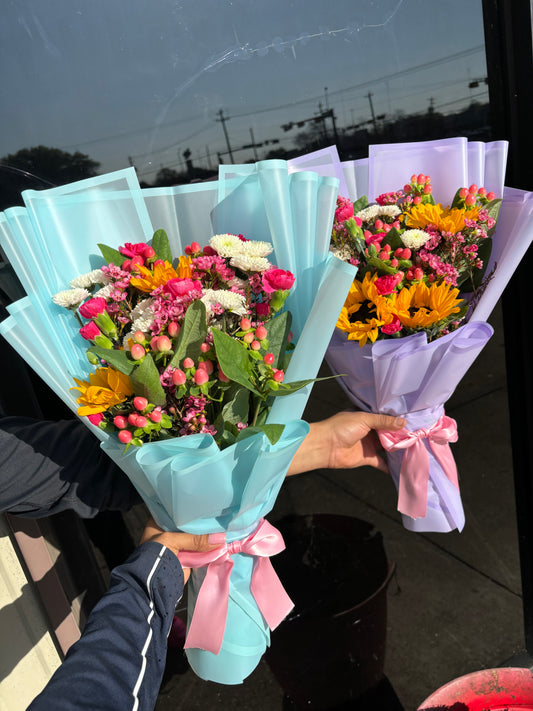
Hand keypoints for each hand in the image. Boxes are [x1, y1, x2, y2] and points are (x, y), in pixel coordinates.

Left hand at [140, 517, 223, 581]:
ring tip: (222, 527)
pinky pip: (199, 552)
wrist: (153, 584)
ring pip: (195, 539)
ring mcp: (178, 546)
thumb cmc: (155, 555)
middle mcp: (168, 533)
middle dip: (201, 524)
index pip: (177, 513)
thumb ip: (196, 539)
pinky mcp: (186, 558)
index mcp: (158, 524)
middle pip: (188, 527)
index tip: (204, 506)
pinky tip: (219, 542)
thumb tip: (221, 538)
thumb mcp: (173, 540)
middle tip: (216, 516)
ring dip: (206, 537)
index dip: (190, 510)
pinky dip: (208, 550)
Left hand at [287, 411, 405, 475]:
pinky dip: (389, 466)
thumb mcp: (364, 419)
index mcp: (367, 417)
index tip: (415, 422)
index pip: (386, 418)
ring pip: (387, 447)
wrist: (325, 446)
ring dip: (397, 449)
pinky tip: (402, 468)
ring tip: (415, 450)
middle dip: (401, 435)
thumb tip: (403, 422)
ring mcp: (369, 444)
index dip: (398, 420)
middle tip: (419, 437)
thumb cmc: (341, 427)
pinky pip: (381, 463)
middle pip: (389, 433)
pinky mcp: (367, 458)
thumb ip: (383, 421)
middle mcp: (369, 430)